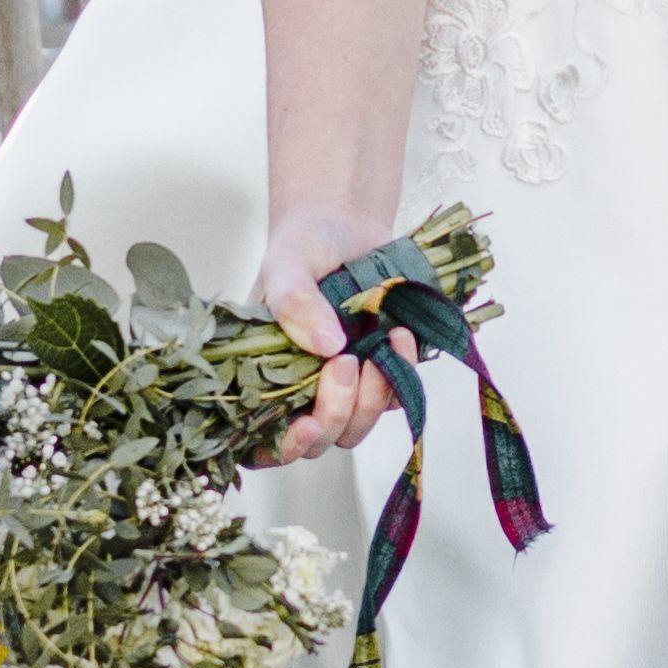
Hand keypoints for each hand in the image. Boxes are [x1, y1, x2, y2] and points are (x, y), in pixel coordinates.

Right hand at [254, 203, 400, 467]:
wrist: (346, 219)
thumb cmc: (303, 243)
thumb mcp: (286, 262)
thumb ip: (294, 302)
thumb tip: (327, 347)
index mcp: (264, 372)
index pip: (264, 437)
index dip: (283, 447)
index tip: (308, 427)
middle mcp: (301, 386)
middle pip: (319, 440)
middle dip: (336, 413)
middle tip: (344, 363)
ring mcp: (344, 382)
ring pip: (359, 426)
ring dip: (372, 399)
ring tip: (378, 347)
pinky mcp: (381, 370)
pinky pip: (396, 397)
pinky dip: (403, 374)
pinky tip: (401, 335)